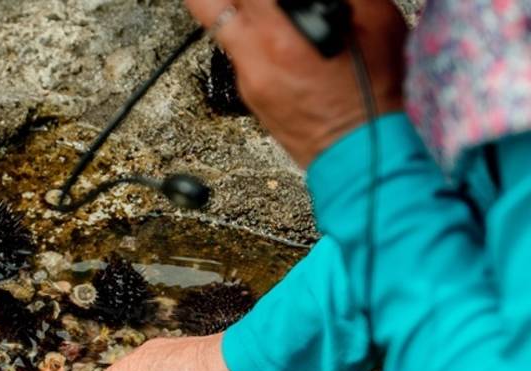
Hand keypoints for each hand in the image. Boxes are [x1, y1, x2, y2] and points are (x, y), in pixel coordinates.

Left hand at [187, 0, 406, 166]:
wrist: (355, 144)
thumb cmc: (371, 87)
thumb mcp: (374, 17)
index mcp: (282, 28)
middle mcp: (255, 51)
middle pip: (208, 3)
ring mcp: (247, 74)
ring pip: (216, 25)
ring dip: (228, 8)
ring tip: (249, 6)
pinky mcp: (248, 91)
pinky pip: (236, 52)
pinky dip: (249, 36)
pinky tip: (269, 35)